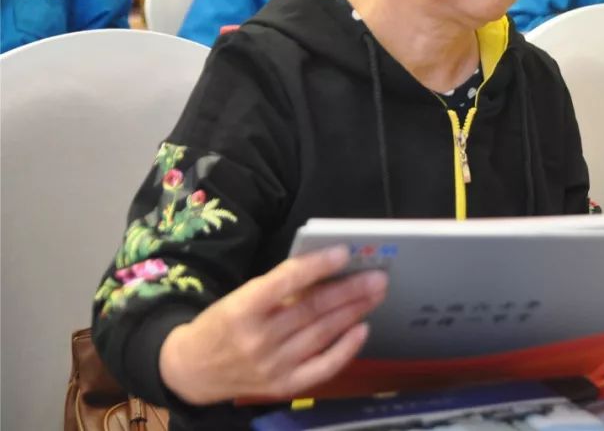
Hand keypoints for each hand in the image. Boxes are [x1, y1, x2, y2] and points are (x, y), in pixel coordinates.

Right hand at [159, 245, 387, 404]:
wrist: (191, 370)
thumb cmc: (222, 325)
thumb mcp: (240, 298)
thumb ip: (278, 288)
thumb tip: (327, 271)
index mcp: (241, 309)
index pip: (285, 281)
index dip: (317, 266)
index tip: (344, 252)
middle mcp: (257, 339)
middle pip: (312, 309)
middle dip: (350, 290)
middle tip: (378, 276)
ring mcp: (271, 366)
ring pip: (322, 333)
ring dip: (354, 312)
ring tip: (375, 294)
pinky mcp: (282, 385)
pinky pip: (322, 367)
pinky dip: (346, 348)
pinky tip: (363, 329)